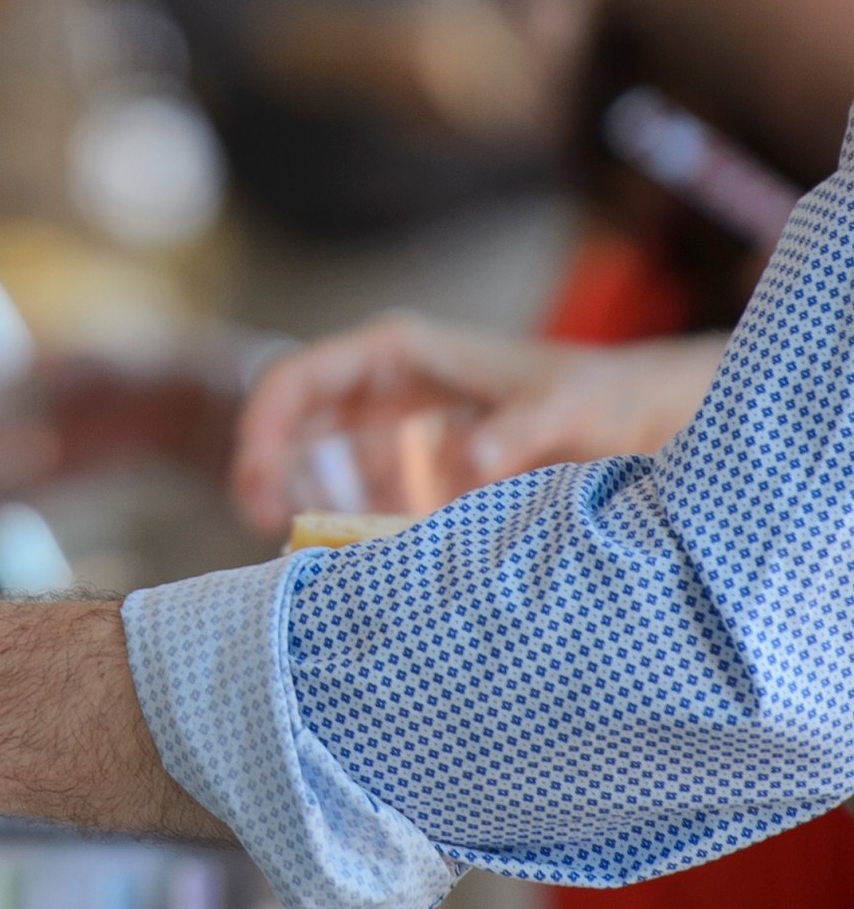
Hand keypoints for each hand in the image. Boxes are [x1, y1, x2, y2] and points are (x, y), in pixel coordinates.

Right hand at [231, 314, 722, 533]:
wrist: (652, 411)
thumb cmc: (608, 393)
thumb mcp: (570, 406)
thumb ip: (520, 427)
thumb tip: (467, 461)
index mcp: (401, 351)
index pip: (298, 378)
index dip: (262, 427)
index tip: (256, 484)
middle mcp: (386, 382)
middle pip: (292, 421)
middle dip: (264, 470)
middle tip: (265, 528)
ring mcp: (397, 422)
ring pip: (318, 460)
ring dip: (303, 502)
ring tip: (299, 553)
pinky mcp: (417, 464)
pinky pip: (362, 492)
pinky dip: (350, 523)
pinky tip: (359, 557)